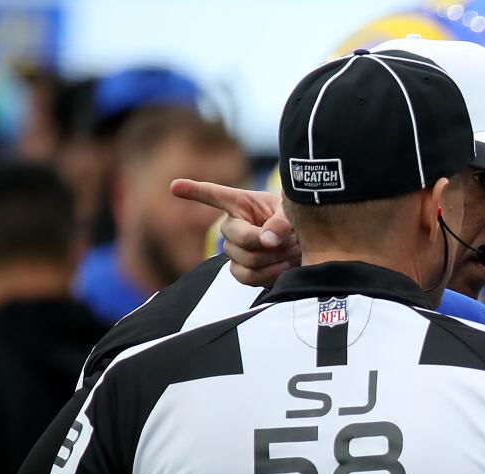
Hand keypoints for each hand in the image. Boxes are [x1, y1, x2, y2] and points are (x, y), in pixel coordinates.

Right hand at [169, 179, 299, 286]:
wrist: (310, 245)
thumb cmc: (298, 221)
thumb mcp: (293, 213)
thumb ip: (281, 222)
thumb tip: (266, 241)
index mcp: (241, 203)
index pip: (213, 195)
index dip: (194, 191)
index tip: (174, 186)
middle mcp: (233, 226)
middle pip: (236, 238)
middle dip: (266, 243)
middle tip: (291, 241)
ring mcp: (236, 250)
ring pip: (242, 260)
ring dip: (271, 260)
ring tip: (292, 252)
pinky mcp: (242, 271)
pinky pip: (245, 277)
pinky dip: (268, 275)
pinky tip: (284, 267)